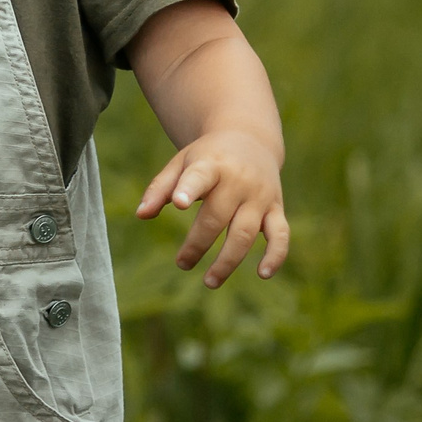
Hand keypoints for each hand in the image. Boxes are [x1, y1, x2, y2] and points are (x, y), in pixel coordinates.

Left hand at [135, 128, 290, 285]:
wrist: (250, 140)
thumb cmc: (207, 156)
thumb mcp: (181, 162)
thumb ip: (160, 188)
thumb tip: (141, 215)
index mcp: (211, 164)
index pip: (199, 176)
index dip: (189, 189)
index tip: (178, 203)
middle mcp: (239, 180)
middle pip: (217, 217)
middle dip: (198, 244)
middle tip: (182, 264)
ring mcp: (260, 196)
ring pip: (246, 232)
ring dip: (228, 260)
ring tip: (209, 282)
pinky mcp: (276, 208)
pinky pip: (281, 234)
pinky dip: (276, 255)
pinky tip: (263, 274)